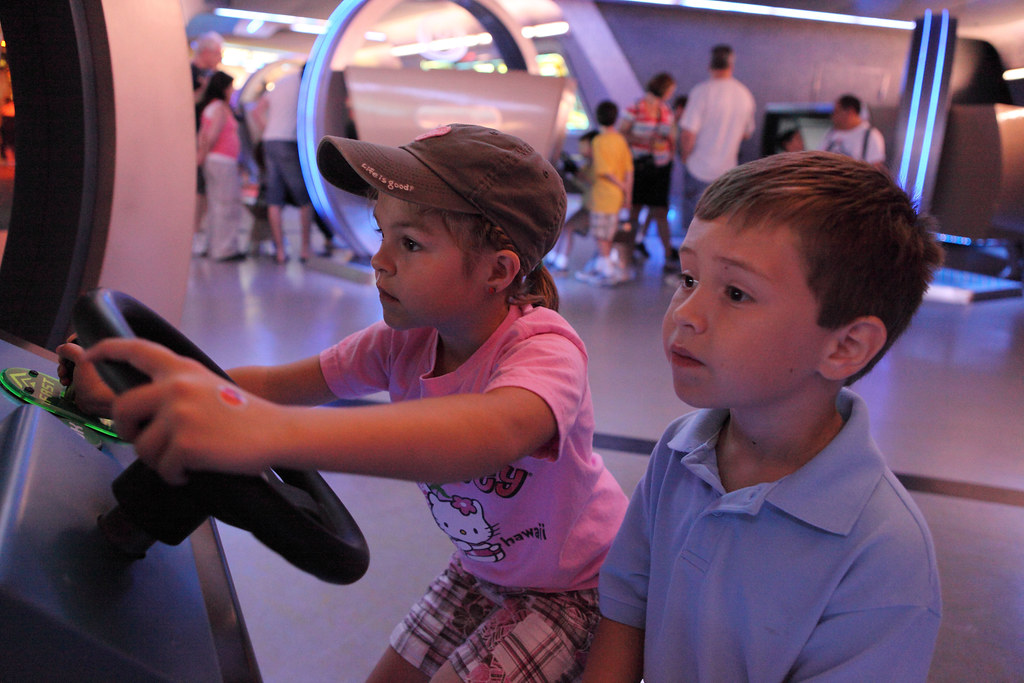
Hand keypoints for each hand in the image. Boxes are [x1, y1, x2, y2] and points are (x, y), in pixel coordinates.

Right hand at [56, 337, 116, 416]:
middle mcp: (100, 361)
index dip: (75, 339)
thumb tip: (62, 348)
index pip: (87, 339)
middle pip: (78, 352)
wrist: (99, 404)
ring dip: (64, 368)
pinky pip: (73, 375)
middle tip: (63, 362)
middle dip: (66, 357)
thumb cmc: (97, 382)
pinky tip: (65, 382)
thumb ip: (70, 349)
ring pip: (73, 365)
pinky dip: (67, 377)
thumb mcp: (81, 359)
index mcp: (104, 353)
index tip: (68, 343)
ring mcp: (93, 373)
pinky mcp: (87, 383)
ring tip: (63, 375)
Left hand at [83, 338, 279, 484]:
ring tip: (184, 460)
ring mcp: (178, 415)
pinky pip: (163, 468)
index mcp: (182, 369)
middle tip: (139, 438)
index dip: (108, 349)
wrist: (278, 431)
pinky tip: (192, 472)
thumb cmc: (249, 415)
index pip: (136, 350)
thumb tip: (146, 412)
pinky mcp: (184, 444)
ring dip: (159, 460)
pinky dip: (176, 476)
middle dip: (126, 429)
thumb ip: (177, 388)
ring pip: (141, 447)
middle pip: (122, 409)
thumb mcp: (210, 386)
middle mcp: (174, 387)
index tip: (90, 354)